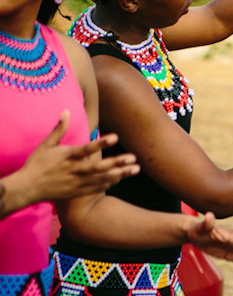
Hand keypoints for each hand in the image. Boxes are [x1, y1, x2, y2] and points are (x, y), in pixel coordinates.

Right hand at [10, 110, 139, 206]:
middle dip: (117, 162)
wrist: (26, 189)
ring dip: (119, 174)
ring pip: (101, 178)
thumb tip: (67, 110)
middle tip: (133, 157)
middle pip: (99, 166)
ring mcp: (76, 182)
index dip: (101, 143)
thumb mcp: (46, 145)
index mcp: (67, 156)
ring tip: (136, 169)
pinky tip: (121, 178)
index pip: (87, 149)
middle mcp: (74, 170)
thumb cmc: (37, 164)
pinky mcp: (77, 191)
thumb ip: (59, 129)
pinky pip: (96, 188)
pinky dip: (109, 183)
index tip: (115, 137)